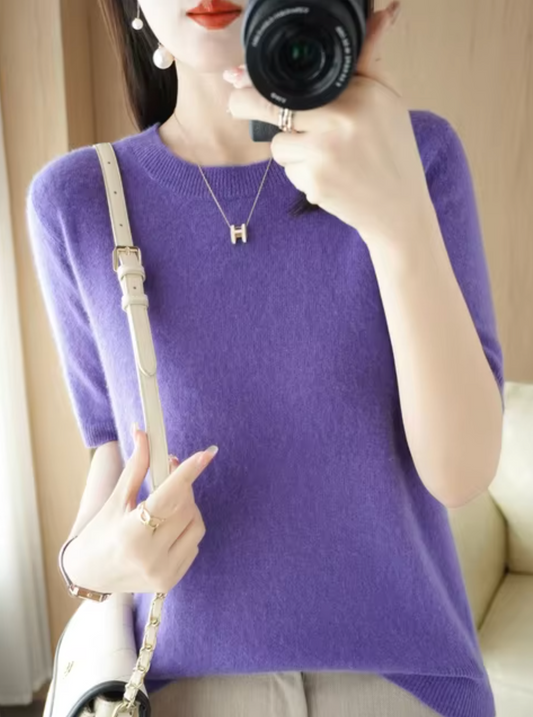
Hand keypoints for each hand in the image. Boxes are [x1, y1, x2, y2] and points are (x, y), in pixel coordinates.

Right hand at [63, 431, 216, 593]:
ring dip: (187, 507)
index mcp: (131, 534)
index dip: (187, 473)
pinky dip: (186, 528)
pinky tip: (168, 528)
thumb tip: (143, 433)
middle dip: (182, 486)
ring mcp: (163, 572)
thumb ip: (136, 467)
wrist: (89, 575)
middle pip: (185, 508)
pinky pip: (194, 543)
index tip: (206, 454)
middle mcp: (150, 557)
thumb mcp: (115, 499)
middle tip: (169, 471)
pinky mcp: (172, 581)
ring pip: (196, 524)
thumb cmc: (99, 532)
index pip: (167, 498)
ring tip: (167, 504)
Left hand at [224, 1, 436, 252]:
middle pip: (271, 107)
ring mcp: (324, 153)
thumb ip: (369, 60)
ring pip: (278, 143)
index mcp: (358, 94)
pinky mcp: (314, 182)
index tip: (237, 76)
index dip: (258, 79)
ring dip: (290, 148)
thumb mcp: (388, 99)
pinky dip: (300, 173)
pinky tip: (327, 176)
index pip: (294, 79)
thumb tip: (380, 12)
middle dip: (246, 104)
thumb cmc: (393, 151)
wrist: (399, 209)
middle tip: (235, 101)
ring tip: (324, 154)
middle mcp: (340, 120)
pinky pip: (288, 170)